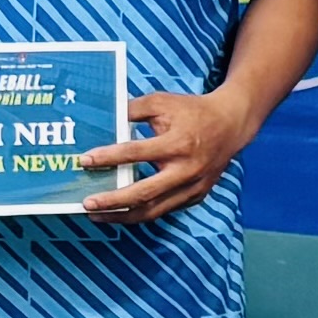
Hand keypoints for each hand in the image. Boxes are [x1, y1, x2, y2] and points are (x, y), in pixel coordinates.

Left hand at [80, 92, 250, 228]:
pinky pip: (165, 210)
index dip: (109, 157)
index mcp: (178, 143)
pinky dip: (141, 213)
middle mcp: (186, 170)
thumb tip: (104, 120)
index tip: (86, 160)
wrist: (231, 125)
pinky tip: (122, 212)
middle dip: (113, 201)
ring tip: (98, 216)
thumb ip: (132, 109)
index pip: (137, 153)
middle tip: (88, 203)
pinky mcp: (196, 196)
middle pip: (144, 193)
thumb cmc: (192, 111)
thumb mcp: (162, 102)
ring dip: (123, 215)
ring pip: (154, 210)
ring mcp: (193, 187)